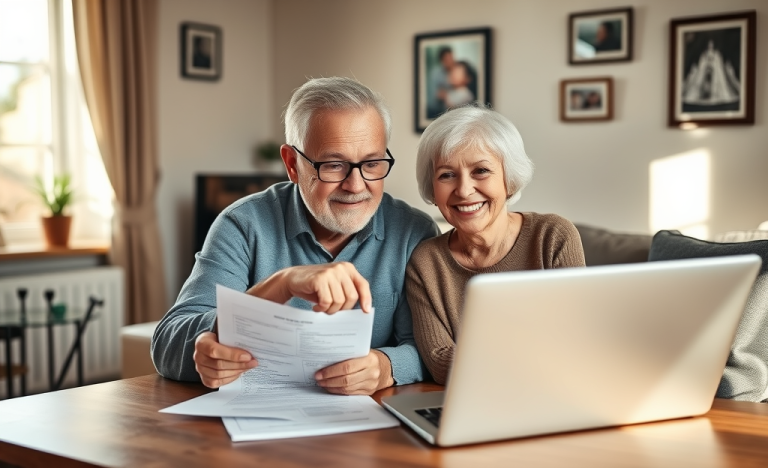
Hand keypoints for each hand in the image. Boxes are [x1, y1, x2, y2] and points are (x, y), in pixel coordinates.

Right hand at [193, 332, 257, 387]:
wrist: (211, 344)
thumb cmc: (220, 338)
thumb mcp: (225, 332)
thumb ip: (233, 337)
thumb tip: (250, 342)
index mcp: (202, 342)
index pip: (215, 351)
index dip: (232, 355)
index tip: (248, 356)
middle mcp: (198, 356)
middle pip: (219, 364)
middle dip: (239, 364)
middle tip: (253, 362)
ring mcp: (200, 369)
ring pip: (219, 375)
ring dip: (236, 371)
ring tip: (248, 366)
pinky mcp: (205, 379)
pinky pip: (218, 382)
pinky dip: (231, 378)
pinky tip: (239, 372)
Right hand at [249, 262, 372, 313]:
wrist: (292, 279)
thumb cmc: (315, 286)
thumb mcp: (335, 286)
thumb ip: (346, 292)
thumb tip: (361, 309)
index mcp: (348, 268)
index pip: (363, 285)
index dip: (366, 298)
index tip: (365, 311)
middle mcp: (341, 268)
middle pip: (352, 297)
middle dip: (342, 309)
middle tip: (331, 310)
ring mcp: (330, 272)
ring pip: (339, 301)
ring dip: (330, 310)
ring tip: (322, 308)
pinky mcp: (320, 279)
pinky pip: (327, 301)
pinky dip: (322, 308)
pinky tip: (317, 307)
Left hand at [314, 350, 393, 394]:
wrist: (387, 367)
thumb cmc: (371, 357)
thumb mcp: (363, 352)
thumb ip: (349, 355)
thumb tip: (326, 360)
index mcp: (369, 359)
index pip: (347, 367)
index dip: (331, 371)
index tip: (319, 373)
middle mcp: (371, 373)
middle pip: (346, 380)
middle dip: (329, 380)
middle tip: (318, 379)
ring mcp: (371, 384)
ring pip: (347, 388)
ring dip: (332, 387)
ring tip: (323, 383)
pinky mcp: (369, 392)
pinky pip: (351, 393)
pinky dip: (339, 391)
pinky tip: (332, 388)